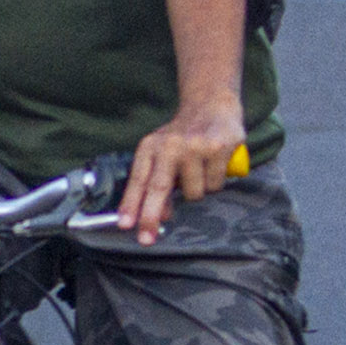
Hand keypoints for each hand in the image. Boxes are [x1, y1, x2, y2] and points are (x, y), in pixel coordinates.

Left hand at [118, 99, 248, 243]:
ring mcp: (196, 146)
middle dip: (151, 216)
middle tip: (146, 239)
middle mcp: (171, 145)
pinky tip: (215, 164)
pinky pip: (215, 184)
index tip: (126, 225)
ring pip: (194, 193)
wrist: (211, 104)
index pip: (139, 179)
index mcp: (151, 146)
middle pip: (159, 188)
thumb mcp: (163, 155)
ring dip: (198, 190)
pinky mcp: (219, 147)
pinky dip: (216, 180)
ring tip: (200, 171)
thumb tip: (161, 216)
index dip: (131, 204)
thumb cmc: (183, 137)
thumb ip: (158, 184)